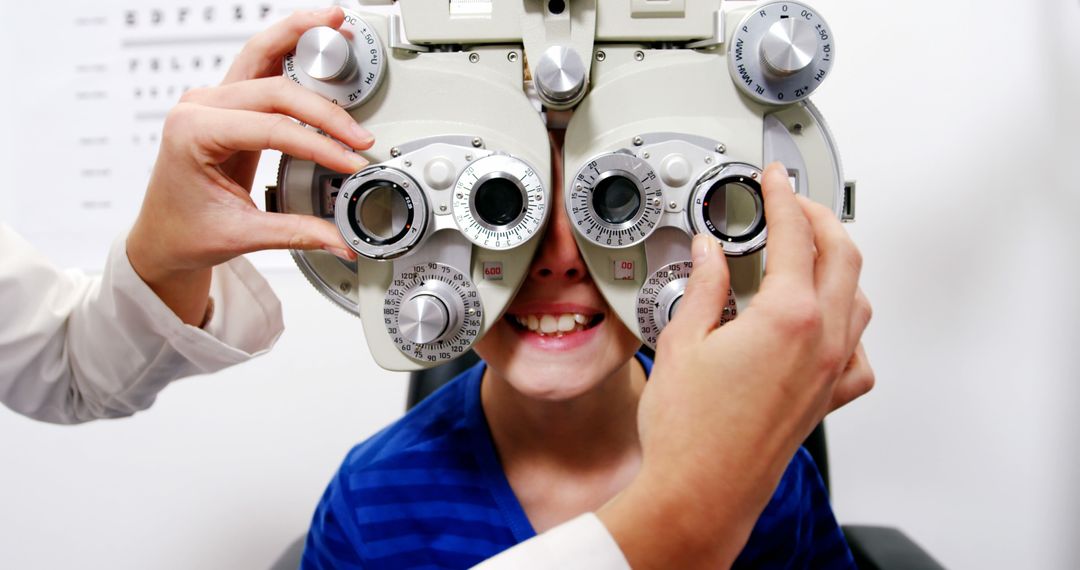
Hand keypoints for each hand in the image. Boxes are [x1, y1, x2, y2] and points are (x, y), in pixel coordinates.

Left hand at [127, 7, 371, 324]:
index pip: (270, 128)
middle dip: (323, 109)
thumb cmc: (185, 230)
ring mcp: (212, 97)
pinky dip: (290, 46)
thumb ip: (297, 232)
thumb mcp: (242, 234)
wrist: (162, 234)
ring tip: (335, 23)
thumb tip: (340, 238)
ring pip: (262, 53)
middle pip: (274, 87)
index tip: (348, 162)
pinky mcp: (228, 100)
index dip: (317, 145)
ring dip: (300, 35)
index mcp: (192, 133)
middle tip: (359, 135)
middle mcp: (199, 106)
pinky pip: (261, 63)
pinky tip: (315, 35)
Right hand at [598, 162, 873, 567]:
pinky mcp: (827, 400)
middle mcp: (823, 341)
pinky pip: (859, 353)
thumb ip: (704, 285)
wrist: (700, 491)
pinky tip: (826, 324)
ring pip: (859, 298)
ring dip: (838, 264)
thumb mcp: (684, 340)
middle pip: (842, 255)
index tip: (775, 179)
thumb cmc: (689, 430)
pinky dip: (850, 326)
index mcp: (788, 317)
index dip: (782, 197)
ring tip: (809, 252)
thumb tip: (709, 252)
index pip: (795, 234)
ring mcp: (831, 372)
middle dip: (819, 218)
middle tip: (792, 202)